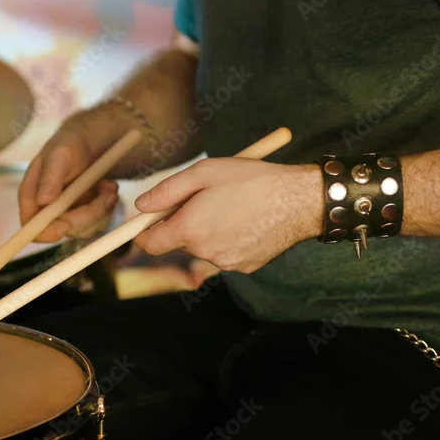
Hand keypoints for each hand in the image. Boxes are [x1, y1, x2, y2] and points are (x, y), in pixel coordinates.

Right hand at [18, 107, 126, 241]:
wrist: (92, 142)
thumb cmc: (70, 143)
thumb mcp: (60, 154)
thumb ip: (50, 177)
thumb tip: (42, 201)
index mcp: (32, 195)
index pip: (30, 225)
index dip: (46, 231)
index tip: (67, 225)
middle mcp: (47, 208)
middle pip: (63, 229)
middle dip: (88, 215)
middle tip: (106, 194)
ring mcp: (66, 213)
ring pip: (84, 228)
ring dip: (102, 209)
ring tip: (109, 185)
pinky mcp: (84, 215)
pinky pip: (98, 223)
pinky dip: (108, 206)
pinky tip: (109, 187)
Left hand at [132, 158, 324, 273]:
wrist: (299, 200)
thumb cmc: (251, 179)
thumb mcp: (204, 172)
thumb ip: (167, 191)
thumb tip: (140, 206)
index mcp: (190, 229)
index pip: (150, 243)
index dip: (143, 232)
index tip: (147, 222)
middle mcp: (205, 252)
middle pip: (180, 242)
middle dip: (184, 223)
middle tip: (206, 198)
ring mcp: (226, 263)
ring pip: (205, 247)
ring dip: (209, 231)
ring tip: (234, 207)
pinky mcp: (244, 267)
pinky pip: (226, 253)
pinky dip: (230, 240)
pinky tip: (248, 221)